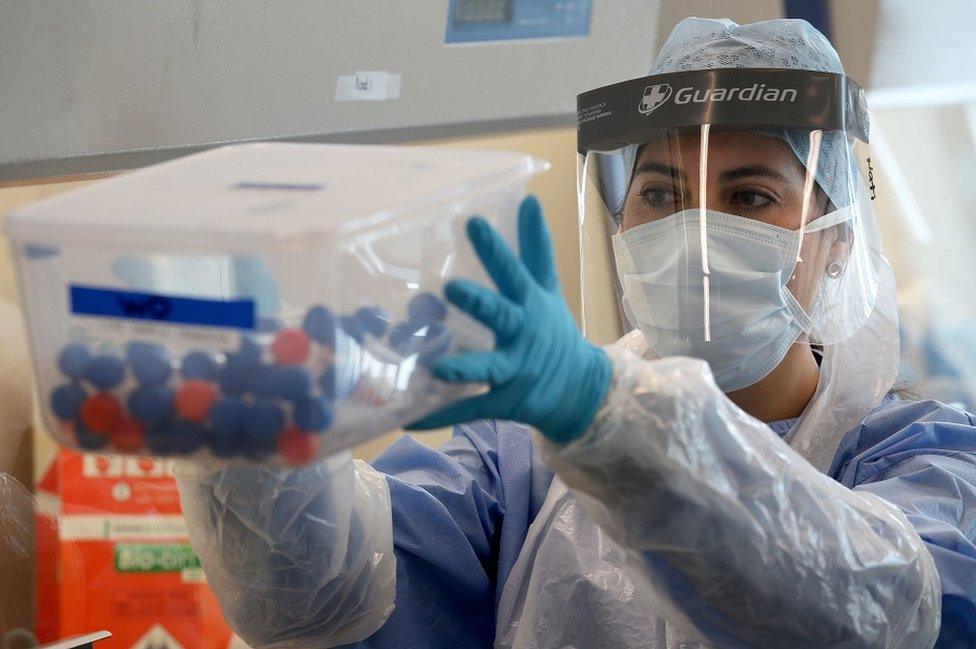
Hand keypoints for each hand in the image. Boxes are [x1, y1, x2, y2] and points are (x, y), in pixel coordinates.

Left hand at [407, 196, 611, 442]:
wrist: (580, 389)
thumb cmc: (552, 331)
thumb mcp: (546, 289)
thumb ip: (535, 248)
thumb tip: (529, 199)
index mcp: (529, 304)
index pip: (513, 271)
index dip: (494, 248)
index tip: (472, 222)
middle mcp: (523, 335)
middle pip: (501, 315)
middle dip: (479, 303)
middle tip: (451, 288)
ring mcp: (515, 371)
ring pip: (488, 368)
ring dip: (465, 368)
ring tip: (439, 367)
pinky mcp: (505, 402)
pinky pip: (471, 409)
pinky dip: (441, 414)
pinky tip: (410, 417)